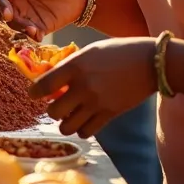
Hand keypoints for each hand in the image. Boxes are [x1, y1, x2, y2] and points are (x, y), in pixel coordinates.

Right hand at [0, 0, 88, 39]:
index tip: (5, 6)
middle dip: (2, 14)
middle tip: (11, 17)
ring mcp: (22, 11)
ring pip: (10, 22)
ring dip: (17, 27)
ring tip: (32, 29)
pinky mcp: (34, 25)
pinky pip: (26, 33)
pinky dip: (30, 35)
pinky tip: (38, 35)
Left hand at [31, 37, 156, 138]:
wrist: (149, 62)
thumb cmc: (117, 52)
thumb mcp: (89, 51)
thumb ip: (70, 65)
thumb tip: (50, 78)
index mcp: (75, 66)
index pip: (43, 85)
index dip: (34, 93)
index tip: (34, 94)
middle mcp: (83, 86)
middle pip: (53, 112)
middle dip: (52, 110)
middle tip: (57, 104)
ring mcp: (96, 103)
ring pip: (67, 127)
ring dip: (65, 122)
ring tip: (70, 115)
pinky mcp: (109, 114)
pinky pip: (86, 132)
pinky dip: (81, 129)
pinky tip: (84, 120)